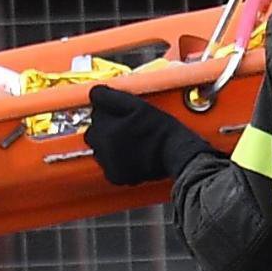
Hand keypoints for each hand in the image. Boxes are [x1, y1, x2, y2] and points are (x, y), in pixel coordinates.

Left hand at [86, 84, 216, 187]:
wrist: (177, 154)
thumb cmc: (161, 130)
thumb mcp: (138, 105)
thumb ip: (111, 98)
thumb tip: (96, 93)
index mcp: (106, 132)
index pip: (95, 114)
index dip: (109, 111)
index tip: (123, 114)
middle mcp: (104, 151)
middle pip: (94, 133)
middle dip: (107, 128)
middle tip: (128, 127)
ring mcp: (109, 165)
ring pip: (100, 149)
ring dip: (110, 144)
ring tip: (132, 140)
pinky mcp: (116, 177)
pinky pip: (108, 165)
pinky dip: (116, 160)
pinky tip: (131, 153)